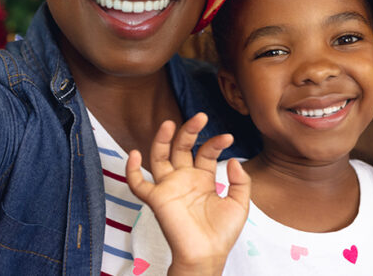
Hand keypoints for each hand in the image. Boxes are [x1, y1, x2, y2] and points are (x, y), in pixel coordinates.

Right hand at [126, 112, 250, 275]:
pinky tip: (134, 153)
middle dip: (189, 131)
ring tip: (170, 123)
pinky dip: (131, 170)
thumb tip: (234, 158)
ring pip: (160, 157)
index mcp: (203, 179)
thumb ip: (240, 181)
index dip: (215, 142)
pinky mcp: (157, 200)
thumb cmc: (222, 233)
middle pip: (182, 148)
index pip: (206, 152)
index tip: (228, 137)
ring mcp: (169, 188)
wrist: (208, 255)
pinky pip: (138, 184)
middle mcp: (184, 179)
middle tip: (200, 116)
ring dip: (163, 140)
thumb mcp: (239, 203)